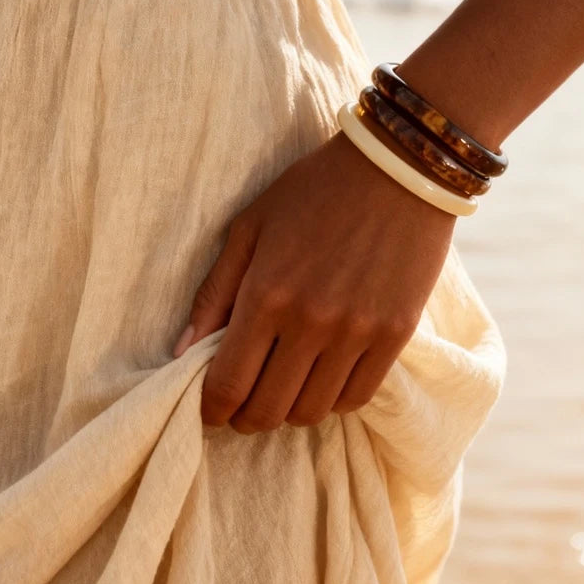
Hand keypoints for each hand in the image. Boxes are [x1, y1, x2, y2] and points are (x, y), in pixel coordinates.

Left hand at [172, 130, 457, 432]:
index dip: (212, 410)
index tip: (212, 406)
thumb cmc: (317, 189)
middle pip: (267, 411)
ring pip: (313, 411)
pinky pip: (357, 396)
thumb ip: (216, 291)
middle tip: (246, 400)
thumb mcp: (252, 226)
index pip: (227, 386)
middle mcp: (312, 322)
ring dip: (291, 408)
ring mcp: (358, 331)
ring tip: (287, 384)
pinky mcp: (397, 333)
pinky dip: (334, 397)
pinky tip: (326, 376)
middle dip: (247, 416)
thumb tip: (183, 351)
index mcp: (267, 294)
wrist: (399, 167)